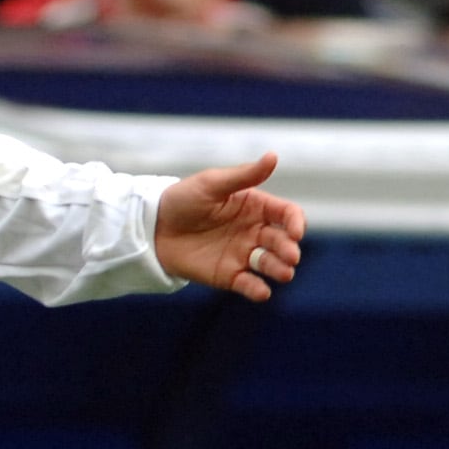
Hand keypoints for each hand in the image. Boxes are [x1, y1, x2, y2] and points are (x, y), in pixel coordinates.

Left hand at [153, 151, 304, 301]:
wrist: (152, 228)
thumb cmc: (182, 200)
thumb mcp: (212, 183)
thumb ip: (243, 175)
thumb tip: (273, 156)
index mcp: (256, 207)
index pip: (287, 214)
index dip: (296, 222)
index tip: (296, 232)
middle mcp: (254, 231)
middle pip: (282, 241)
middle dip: (289, 249)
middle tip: (290, 255)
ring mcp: (243, 255)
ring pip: (270, 264)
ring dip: (280, 269)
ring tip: (284, 273)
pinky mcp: (228, 275)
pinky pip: (248, 285)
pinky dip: (258, 290)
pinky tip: (261, 292)